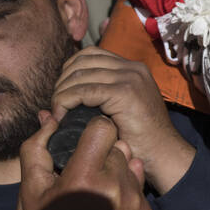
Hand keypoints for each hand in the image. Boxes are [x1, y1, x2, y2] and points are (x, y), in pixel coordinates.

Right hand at [18, 111, 151, 209]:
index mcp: (83, 176)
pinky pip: (139, 187)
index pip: (104, 128)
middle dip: (103, 155)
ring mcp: (133, 202)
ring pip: (131, 165)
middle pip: (118, 147)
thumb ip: (37, 147)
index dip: (94, 131)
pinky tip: (108, 209)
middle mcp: (113, 187)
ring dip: (117, 172)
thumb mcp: (32, 187)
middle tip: (88, 174)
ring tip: (98, 193)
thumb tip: (51, 117)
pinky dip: (126, 192)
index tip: (85, 141)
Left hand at [51, 47, 192, 191]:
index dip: (69, 71)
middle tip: (56, 105)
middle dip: (62, 81)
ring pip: (79, 75)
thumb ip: (90, 104)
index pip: (90, 55)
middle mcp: (133, 68)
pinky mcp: (125, 92)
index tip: (61, 94)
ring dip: (61, 93)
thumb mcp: (115, 114)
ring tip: (57, 113)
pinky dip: (66, 102)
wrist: (165, 155)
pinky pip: (84, 91)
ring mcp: (130, 78)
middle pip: (82, 60)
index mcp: (133, 68)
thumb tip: (44, 110)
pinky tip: (62, 117)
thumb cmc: (140, 141)